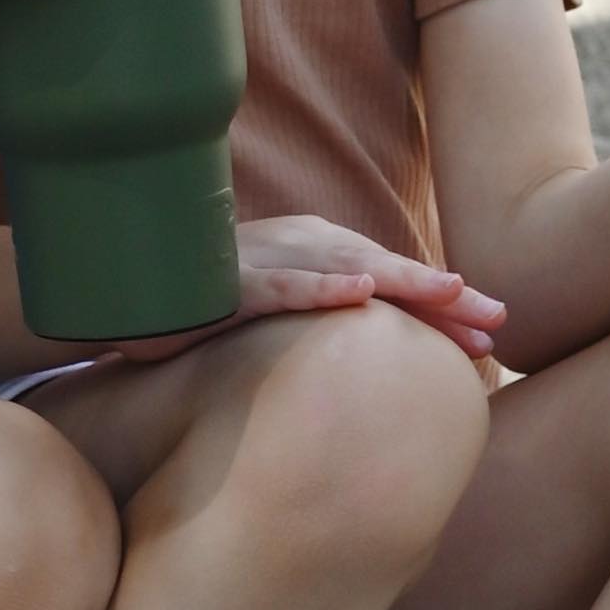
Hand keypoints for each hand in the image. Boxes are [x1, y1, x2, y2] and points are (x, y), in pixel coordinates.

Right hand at [102, 212, 508, 367]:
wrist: (114, 300)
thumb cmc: (194, 309)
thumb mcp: (267, 315)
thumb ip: (315, 324)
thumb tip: (367, 363)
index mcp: (307, 253)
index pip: (387, 278)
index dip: (440, 304)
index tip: (491, 335)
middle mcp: (291, 246)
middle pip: (381, 267)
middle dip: (441, 296)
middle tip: (496, 323)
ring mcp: (259, 261)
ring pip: (343, 266)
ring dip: (401, 282)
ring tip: (452, 296)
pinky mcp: (223, 284)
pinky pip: (280, 284)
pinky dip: (321, 285)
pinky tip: (360, 293)